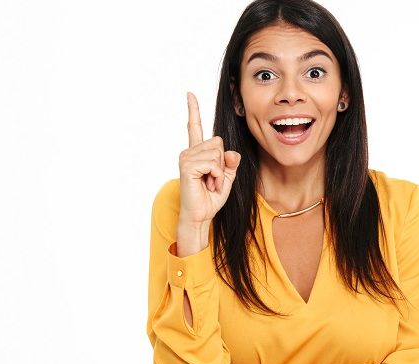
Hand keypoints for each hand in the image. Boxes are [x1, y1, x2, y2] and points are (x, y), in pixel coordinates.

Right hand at [178, 92, 240, 226]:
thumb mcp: (227, 177)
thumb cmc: (211, 197)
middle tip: (213, 179)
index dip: (193, 110)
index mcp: (198, 152)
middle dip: (222, 163)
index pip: (195, 127)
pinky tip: (207, 184)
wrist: (201, 215)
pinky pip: (213, 163)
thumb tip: (230, 153)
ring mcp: (187, 157)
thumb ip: (231, 163)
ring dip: (219, 172)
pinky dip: (215, 176)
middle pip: (218, 142)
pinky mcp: (187, 165)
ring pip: (217, 153)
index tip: (190, 94)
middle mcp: (190, 151)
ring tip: (209, 183)